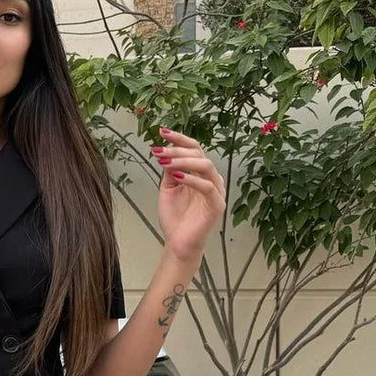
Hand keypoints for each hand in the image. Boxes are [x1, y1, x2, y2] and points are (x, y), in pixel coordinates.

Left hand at [150, 127, 225, 259]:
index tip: (161, 132)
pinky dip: (192, 179)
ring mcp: (216, 192)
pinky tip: (176, 176)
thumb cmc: (175, 217)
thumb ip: (169, 170)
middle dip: (177, 150)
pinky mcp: (217, 206)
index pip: (194, 149)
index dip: (179, 139)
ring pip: (205, 166)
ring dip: (183, 161)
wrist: (178, 243)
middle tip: (158, 151)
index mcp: (200, 174)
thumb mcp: (168, 188)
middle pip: (199, 154)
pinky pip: (208, 187)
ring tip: (165, 162)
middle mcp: (211, 179)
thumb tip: (166, 151)